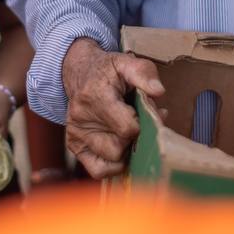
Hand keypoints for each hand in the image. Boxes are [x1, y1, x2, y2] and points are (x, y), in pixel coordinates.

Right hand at [61, 38, 163, 178]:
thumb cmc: (107, 70)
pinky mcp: (74, 145)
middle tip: (139, 123)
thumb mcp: (126, 62)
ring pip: (112, 160)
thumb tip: (159, 91)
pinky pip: (98, 171)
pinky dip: (113, 165)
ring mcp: (76, 134)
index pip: (127, 128)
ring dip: (126, 150)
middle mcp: (81, 118)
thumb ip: (144, 73)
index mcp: (95, 96)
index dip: (143, 124)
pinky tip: (120, 149)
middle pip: (119, 147)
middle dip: (135, 138)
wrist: (80, 72)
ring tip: (128, 133)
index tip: (144, 113)